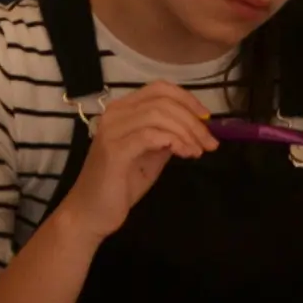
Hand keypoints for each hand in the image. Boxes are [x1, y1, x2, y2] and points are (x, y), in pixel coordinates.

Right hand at [51, 80, 215, 238]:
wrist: (92, 213)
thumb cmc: (120, 185)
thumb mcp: (150, 156)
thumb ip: (166, 137)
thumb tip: (193, 127)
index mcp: (123, 111)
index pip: (159, 89)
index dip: (187, 99)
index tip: (207, 118)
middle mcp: (114, 114)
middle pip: (162, 100)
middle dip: (192, 120)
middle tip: (210, 142)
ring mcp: (112, 130)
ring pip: (158, 114)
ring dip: (186, 132)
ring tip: (198, 151)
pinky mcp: (115, 150)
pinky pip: (151, 135)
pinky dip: (174, 141)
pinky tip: (186, 154)